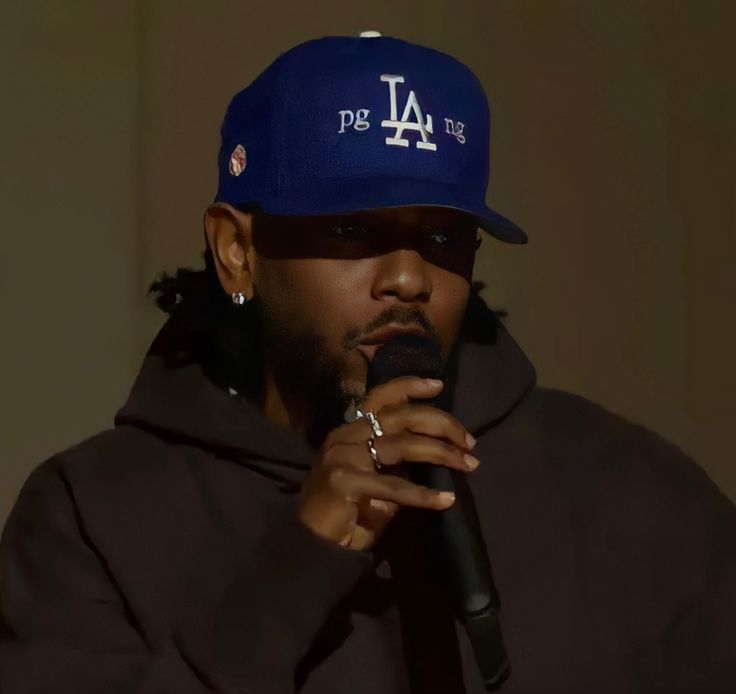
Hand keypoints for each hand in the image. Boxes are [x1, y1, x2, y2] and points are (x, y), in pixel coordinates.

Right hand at [297, 377, 478, 550]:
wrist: (314, 543)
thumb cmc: (347, 511)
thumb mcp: (376, 477)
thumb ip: (397, 460)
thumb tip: (434, 451)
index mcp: (351, 429)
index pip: (380, 396)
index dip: (409, 386)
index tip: (439, 385)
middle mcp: (345, 436)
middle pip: (401, 417)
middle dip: (441, 424)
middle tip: (469, 442)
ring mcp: (343, 456)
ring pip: (402, 445)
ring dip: (441, 453)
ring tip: (468, 465)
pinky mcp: (344, 481)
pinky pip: (393, 485)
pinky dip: (422, 494)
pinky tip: (446, 500)